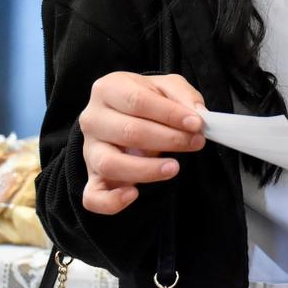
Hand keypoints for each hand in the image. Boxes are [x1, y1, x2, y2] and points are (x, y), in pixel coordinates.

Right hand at [77, 72, 205, 214]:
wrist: (125, 115)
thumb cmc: (148, 100)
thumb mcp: (167, 86)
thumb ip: (183, 95)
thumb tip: (197, 114)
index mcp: (108, 89)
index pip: (137, 101)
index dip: (169, 114)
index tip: (196, 123)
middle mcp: (93, 118)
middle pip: (128, 132)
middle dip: (168, 139)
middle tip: (196, 142)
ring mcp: (90, 150)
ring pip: (110, 164)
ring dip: (146, 169)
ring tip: (174, 168)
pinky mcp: (92, 177)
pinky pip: (93, 196)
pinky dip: (111, 200)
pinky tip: (134, 194)